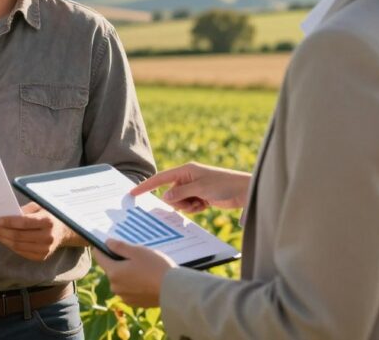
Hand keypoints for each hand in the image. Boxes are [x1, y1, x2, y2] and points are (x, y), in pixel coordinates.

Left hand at [0, 202, 85, 260]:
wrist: (65, 231)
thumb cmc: (49, 215)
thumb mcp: (40, 206)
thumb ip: (25, 210)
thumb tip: (7, 214)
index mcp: (48, 221)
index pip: (24, 223)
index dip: (9, 222)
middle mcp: (47, 237)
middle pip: (19, 237)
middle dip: (1, 232)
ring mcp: (45, 249)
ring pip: (18, 246)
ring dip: (3, 240)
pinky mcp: (41, 257)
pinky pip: (21, 252)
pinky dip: (10, 246)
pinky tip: (2, 239)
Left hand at [92, 239, 175, 307]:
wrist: (173, 289)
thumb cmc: (155, 267)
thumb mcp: (137, 251)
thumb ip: (119, 246)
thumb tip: (107, 243)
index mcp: (113, 272)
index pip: (100, 257)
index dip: (103, 248)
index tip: (110, 243)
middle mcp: (115, 287)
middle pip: (111, 269)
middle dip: (119, 261)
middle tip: (135, 256)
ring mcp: (124, 296)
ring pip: (120, 280)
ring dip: (127, 273)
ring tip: (143, 268)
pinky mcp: (134, 303)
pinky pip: (129, 290)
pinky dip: (134, 284)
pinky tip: (146, 279)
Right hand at [131, 162, 250, 212]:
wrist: (245, 191)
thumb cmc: (224, 185)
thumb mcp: (200, 189)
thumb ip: (180, 193)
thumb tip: (164, 197)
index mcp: (186, 170)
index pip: (160, 179)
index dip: (146, 186)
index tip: (133, 193)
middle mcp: (188, 178)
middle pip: (170, 193)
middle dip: (178, 201)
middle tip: (193, 201)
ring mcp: (194, 187)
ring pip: (179, 202)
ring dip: (187, 206)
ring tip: (201, 203)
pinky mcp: (200, 196)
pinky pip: (188, 206)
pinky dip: (194, 208)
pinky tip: (205, 205)